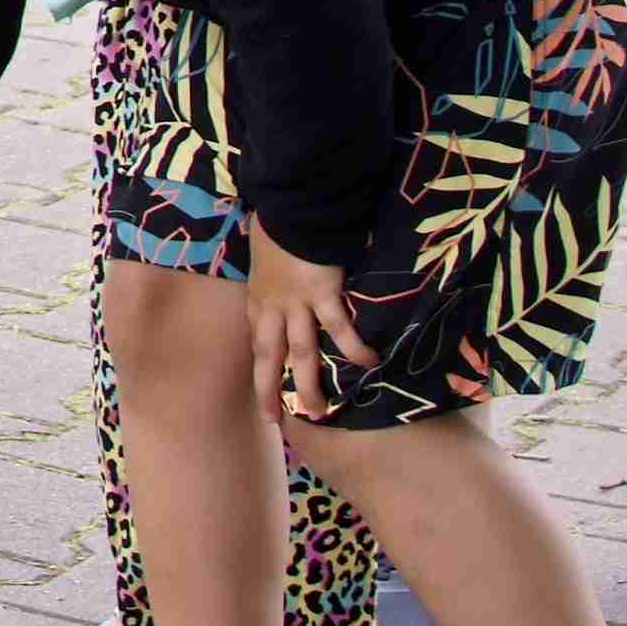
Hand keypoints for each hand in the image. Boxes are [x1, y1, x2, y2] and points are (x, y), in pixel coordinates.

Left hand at [244, 226, 376, 423]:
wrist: (289, 204)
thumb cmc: (278, 223)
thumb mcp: (265, 254)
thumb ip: (276, 274)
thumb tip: (284, 275)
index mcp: (258, 298)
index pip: (258, 342)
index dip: (260, 370)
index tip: (262, 394)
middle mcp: (272, 306)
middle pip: (270, 356)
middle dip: (271, 390)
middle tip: (275, 421)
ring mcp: (295, 302)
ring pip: (300, 353)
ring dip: (307, 384)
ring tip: (319, 412)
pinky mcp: (321, 293)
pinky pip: (339, 327)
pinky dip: (354, 347)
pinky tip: (369, 364)